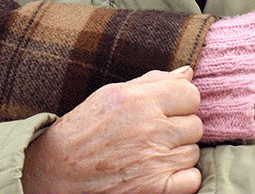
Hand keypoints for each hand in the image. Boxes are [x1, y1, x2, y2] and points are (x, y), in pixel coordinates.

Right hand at [21, 67, 202, 193]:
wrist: (58, 168)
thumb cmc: (86, 127)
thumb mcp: (114, 93)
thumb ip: (153, 81)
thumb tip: (188, 72)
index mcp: (139, 100)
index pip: (191, 94)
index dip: (182, 103)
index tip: (168, 110)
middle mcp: (150, 128)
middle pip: (195, 124)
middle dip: (179, 129)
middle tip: (155, 134)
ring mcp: (155, 160)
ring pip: (194, 152)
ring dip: (178, 154)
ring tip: (151, 153)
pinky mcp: (156, 188)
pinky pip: (193, 178)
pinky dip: (182, 178)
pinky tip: (160, 172)